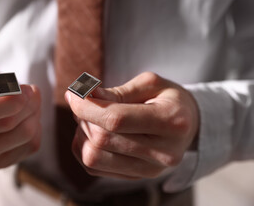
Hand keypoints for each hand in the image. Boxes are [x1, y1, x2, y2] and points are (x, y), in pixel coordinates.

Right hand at [0, 68, 40, 168]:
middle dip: (27, 104)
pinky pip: (30, 145)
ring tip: (29, 103)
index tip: (25, 91)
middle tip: (31, 92)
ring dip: (34, 114)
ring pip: (23, 135)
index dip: (8, 101)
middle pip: (5, 124)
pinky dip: (36, 128)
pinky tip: (26, 118)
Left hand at [66, 72, 198, 179]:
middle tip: (84, 101)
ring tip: (91, 117)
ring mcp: (149, 170)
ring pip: (93, 157)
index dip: (87, 106)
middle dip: (83, 116)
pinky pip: (94, 167)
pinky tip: (94, 132)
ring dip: (82, 133)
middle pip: (102, 139)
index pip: (116, 119)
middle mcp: (162, 153)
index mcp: (171, 122)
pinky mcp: (136, 177)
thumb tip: (83, 95)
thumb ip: (118, 91)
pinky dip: (84, 146)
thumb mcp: (150, 84)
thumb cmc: (169, 99)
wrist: (189, 125)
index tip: (73, 93)